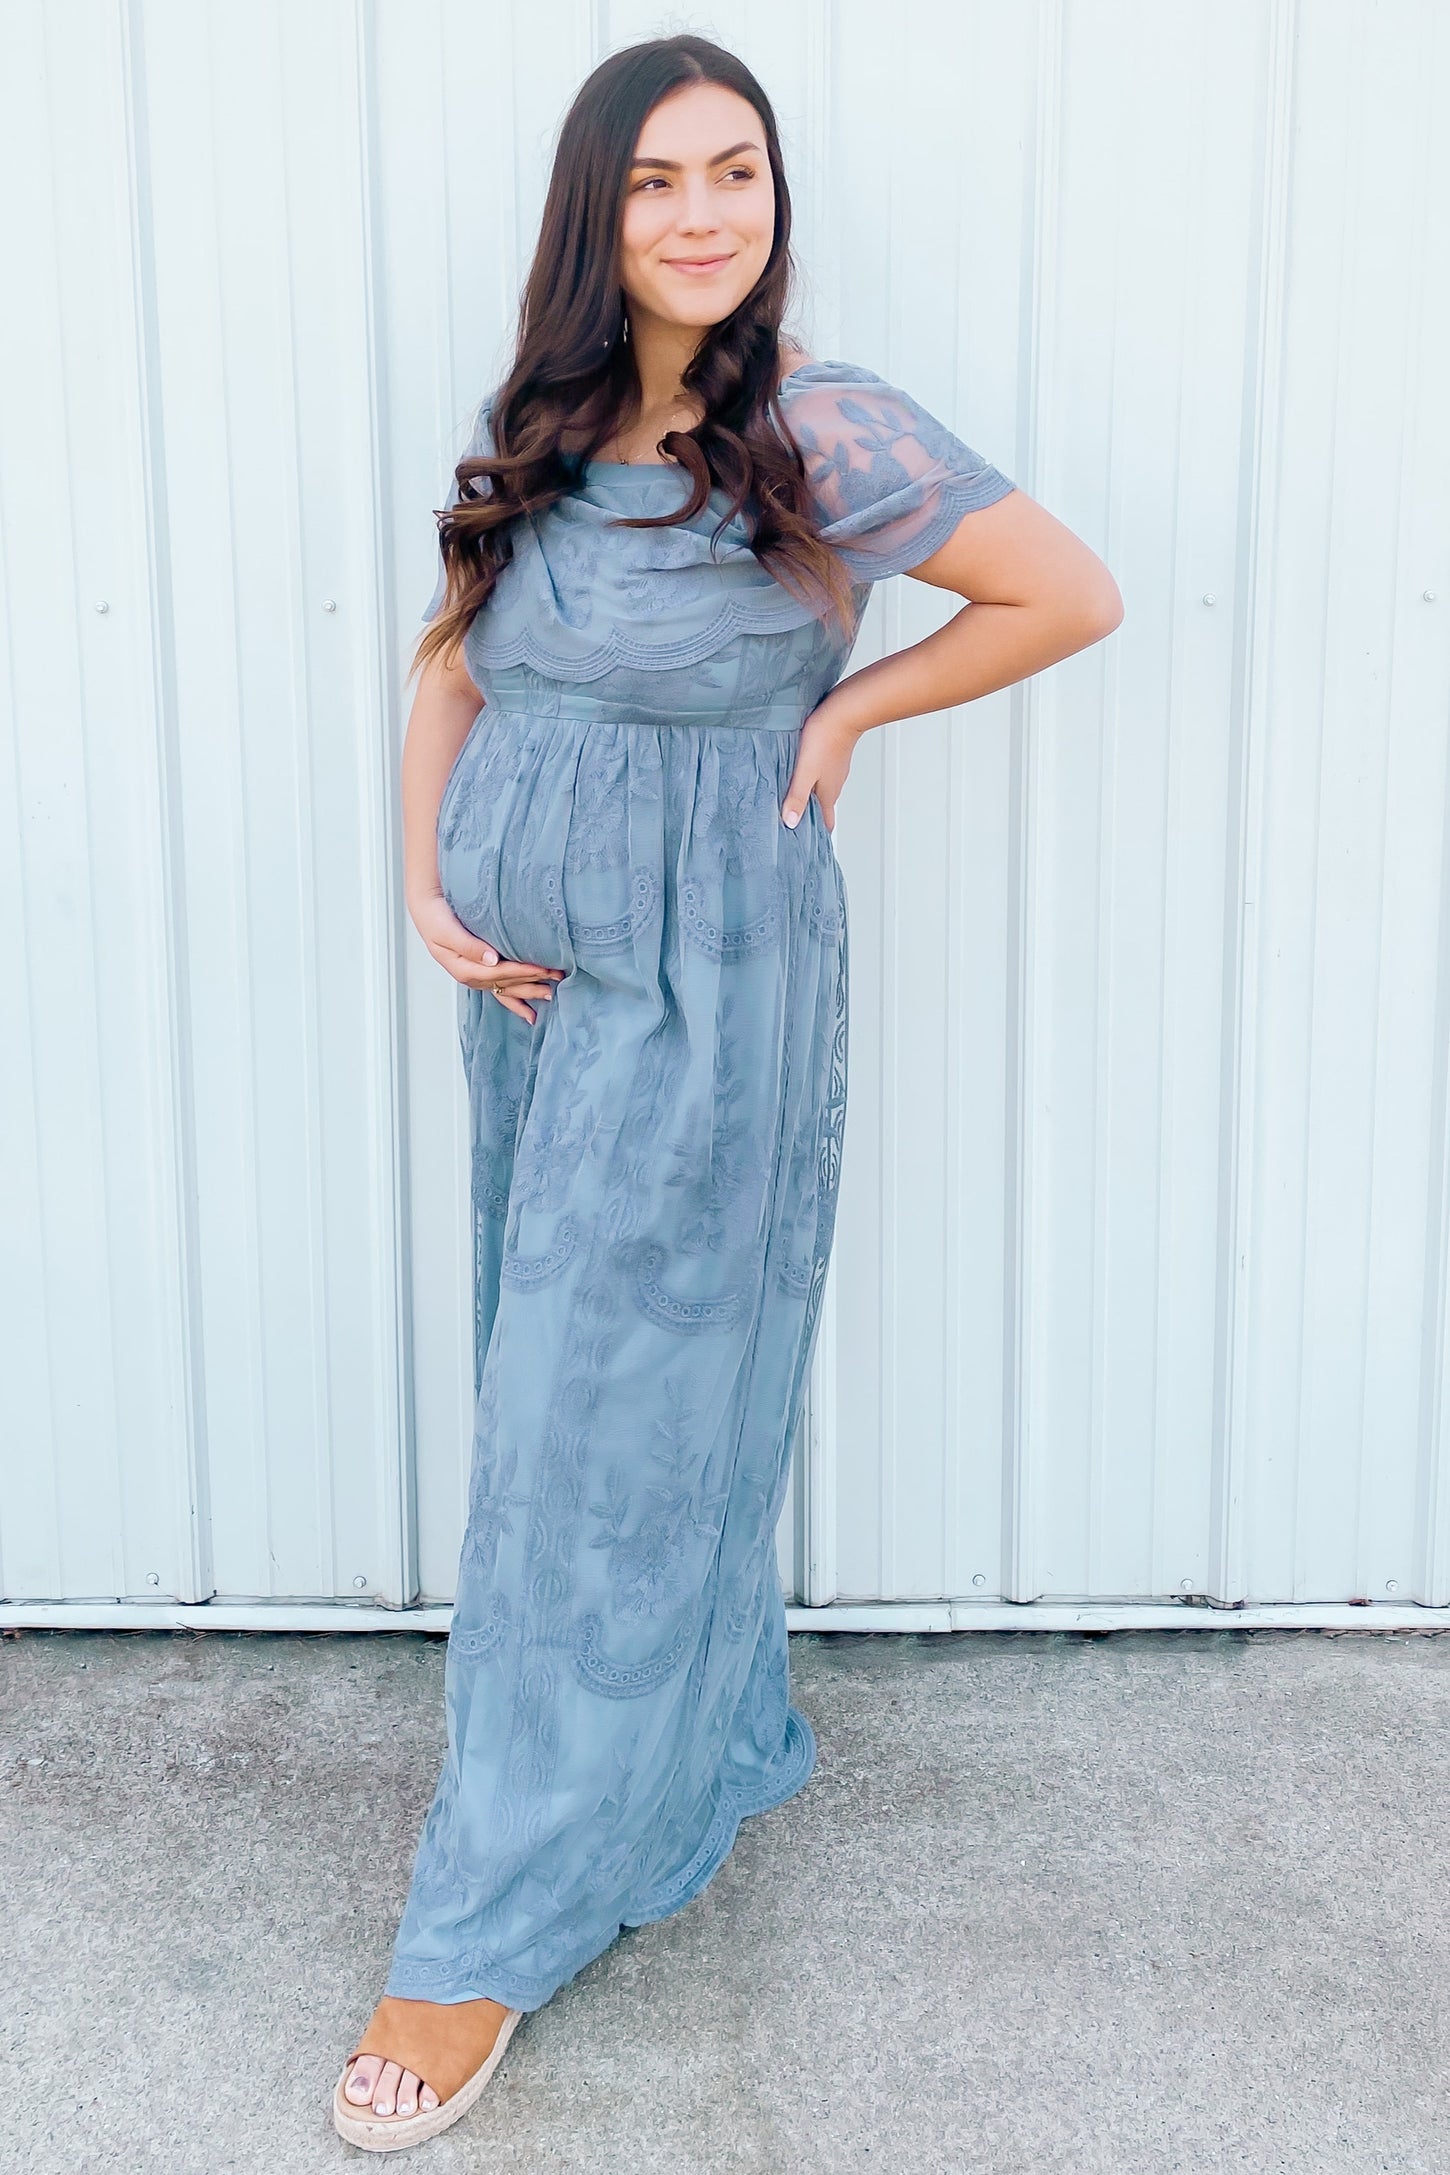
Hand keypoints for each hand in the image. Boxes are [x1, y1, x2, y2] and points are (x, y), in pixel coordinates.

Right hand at [408, 889, 565, 1024]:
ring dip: (528, 992)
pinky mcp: (481, 971)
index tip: (542, 969)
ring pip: (506, 989)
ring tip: (550, 995)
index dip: (522, 972)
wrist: (427, 911)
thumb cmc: (435, 918)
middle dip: (532, 982)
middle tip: (556, 978)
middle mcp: (472, 976)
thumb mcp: (447, 930)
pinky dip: (515, 1000)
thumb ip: (469, 945)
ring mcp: (477, 976)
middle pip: (506, 984)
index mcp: (464, 968)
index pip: (499, 973)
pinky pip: (500, 990)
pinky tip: (529, 1011)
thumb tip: (492, 959)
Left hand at [781, 699, 864, 832]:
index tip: (811, 845)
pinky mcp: (834, 754)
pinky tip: (804, 774)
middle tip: (798, 827)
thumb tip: (790, 823)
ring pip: (823, 790)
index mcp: (828, 793)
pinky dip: (814, 780)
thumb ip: (797, 797)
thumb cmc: (825, 739)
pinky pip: (823, 774)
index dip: (818, 833)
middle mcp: (834, 784)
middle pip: (823, 807)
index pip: (826, 821)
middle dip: (812, 817)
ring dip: (812, 798)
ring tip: (797, 803)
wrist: (843, 711)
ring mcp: (835, 769)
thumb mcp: (805, 772)